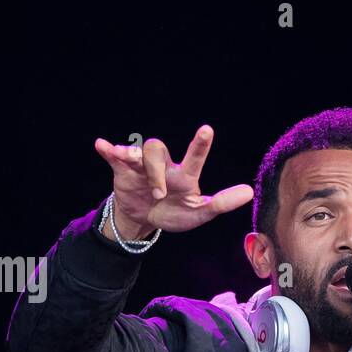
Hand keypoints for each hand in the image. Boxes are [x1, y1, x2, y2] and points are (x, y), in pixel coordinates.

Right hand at [94, 125, 252, 239]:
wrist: (147, 221)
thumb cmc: (175, 213)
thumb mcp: (199, 213)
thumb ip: (221, 203)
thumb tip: (249, 192)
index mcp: (183, 176)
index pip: (194, 157)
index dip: (200, 144)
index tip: (207, 130)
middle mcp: (163, 166)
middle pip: (158, 150)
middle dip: (157, 171)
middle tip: (160, 194)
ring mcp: (142, 166)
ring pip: (139, 151)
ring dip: (138, 163)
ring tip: (139, 182)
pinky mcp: (123, 171)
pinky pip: (114, 156)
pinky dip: (109, 149)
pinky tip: (102, 145)